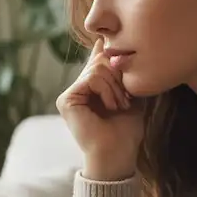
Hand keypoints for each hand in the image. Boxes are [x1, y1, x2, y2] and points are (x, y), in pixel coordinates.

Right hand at [56, 39, 145, 181]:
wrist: (118, 153)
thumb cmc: (127, 130)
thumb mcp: (129, 94)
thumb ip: (121, 72)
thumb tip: (108, 43)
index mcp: (90, 87)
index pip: (97, 59)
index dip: (107, 53)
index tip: (115, 53)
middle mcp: (78, 89)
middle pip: (101, 60)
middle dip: (120, 77)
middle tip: (126, 99)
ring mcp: (70, 94)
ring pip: (98, 68)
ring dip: (115, 87)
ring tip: (120, 105)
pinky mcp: (66, 99)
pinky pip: (92, 78)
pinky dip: (107, 90)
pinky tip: (111, 106)